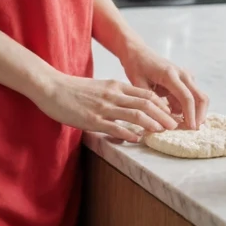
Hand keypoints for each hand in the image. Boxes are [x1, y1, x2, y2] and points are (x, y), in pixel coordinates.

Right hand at [34, 70, 179, 143]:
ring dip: (152, 124)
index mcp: (115, 86)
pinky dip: (129, 134)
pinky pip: (116, 128)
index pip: (146, 94)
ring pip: (135, 115)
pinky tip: (137, 139)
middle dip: (163, 115)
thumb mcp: (99, 87)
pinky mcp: (93, 120)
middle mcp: (113, 95)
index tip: (171, 114)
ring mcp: (103, 108)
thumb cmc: (73, 89)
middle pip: (146, 104)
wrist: (51, 87)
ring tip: (162, 132)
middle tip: (174, 126)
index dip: (161, 104)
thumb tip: (128, 107)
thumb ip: (114, 95)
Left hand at [120, 38, 208, 130]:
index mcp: (170, 74)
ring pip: (198, 97)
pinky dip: (187, 108)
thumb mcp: (138, 84)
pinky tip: (176, 116)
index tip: (191, 129)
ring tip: (182, 126)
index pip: (186, 97)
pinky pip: (191, 96)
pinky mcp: (185, 79)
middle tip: (192, 131)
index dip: (191, 114)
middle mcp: (182, 74)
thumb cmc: (136, 66)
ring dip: (194, 112)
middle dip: (199, 115)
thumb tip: (161, 121)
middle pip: (200, 97)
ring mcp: (185, 76)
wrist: (137, 52)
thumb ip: (151, 102)